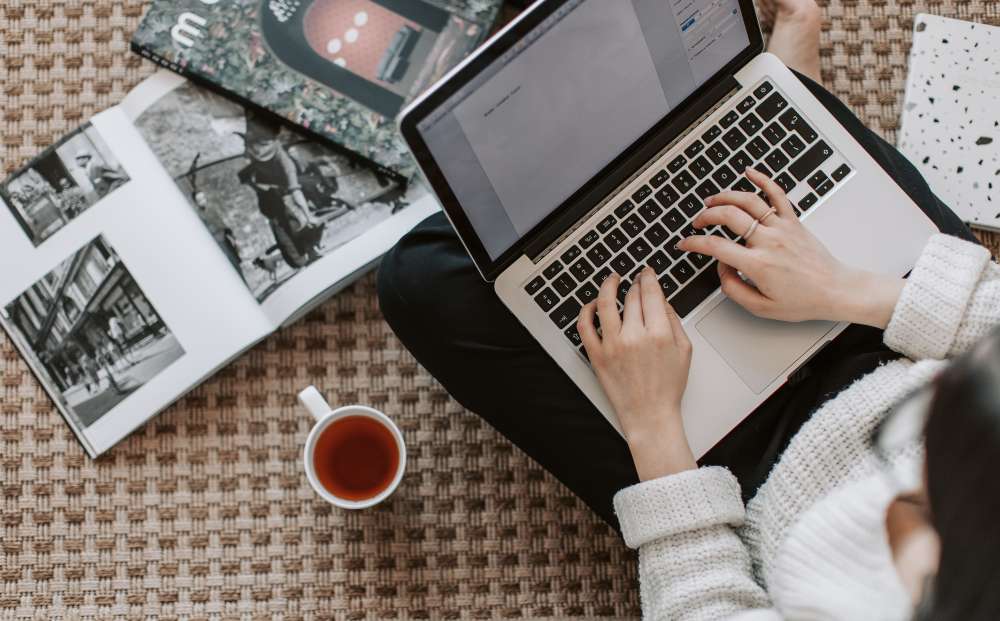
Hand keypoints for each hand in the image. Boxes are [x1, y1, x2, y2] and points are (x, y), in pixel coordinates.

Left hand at [578, 268, 696, 479]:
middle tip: (635, 279)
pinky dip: (586, 311)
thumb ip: (673, 320)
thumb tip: (661, 300)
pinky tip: (592, 304)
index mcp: (659, 334)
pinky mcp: (596, 356)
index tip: (647, 272)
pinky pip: (585, 326)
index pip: (650, 293)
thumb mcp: (684, 350)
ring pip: (606, 303)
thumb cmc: (667, 387)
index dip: (648, 277)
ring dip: (608, 286)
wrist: (649, 415)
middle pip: (631, 297)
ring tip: (611, 280)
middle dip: (634, 283)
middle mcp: (634, 337)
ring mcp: (612, 345)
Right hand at [677, 168, 903, 327]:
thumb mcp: (761, 308)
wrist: (836, 290)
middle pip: (729, 216)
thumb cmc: (803, 300)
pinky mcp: (794, 221)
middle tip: (698, 223)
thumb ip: (734, 289)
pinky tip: (749, 172)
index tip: (685, 244)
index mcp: (759, 264)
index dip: (694, 244)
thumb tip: (722, 269)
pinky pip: (777, 194)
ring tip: (712, 200)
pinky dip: (762, 179)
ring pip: (749, 201)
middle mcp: (769, 241)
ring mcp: (782, 228)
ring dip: (726, 197)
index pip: (716, 247)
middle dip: (706, 216)